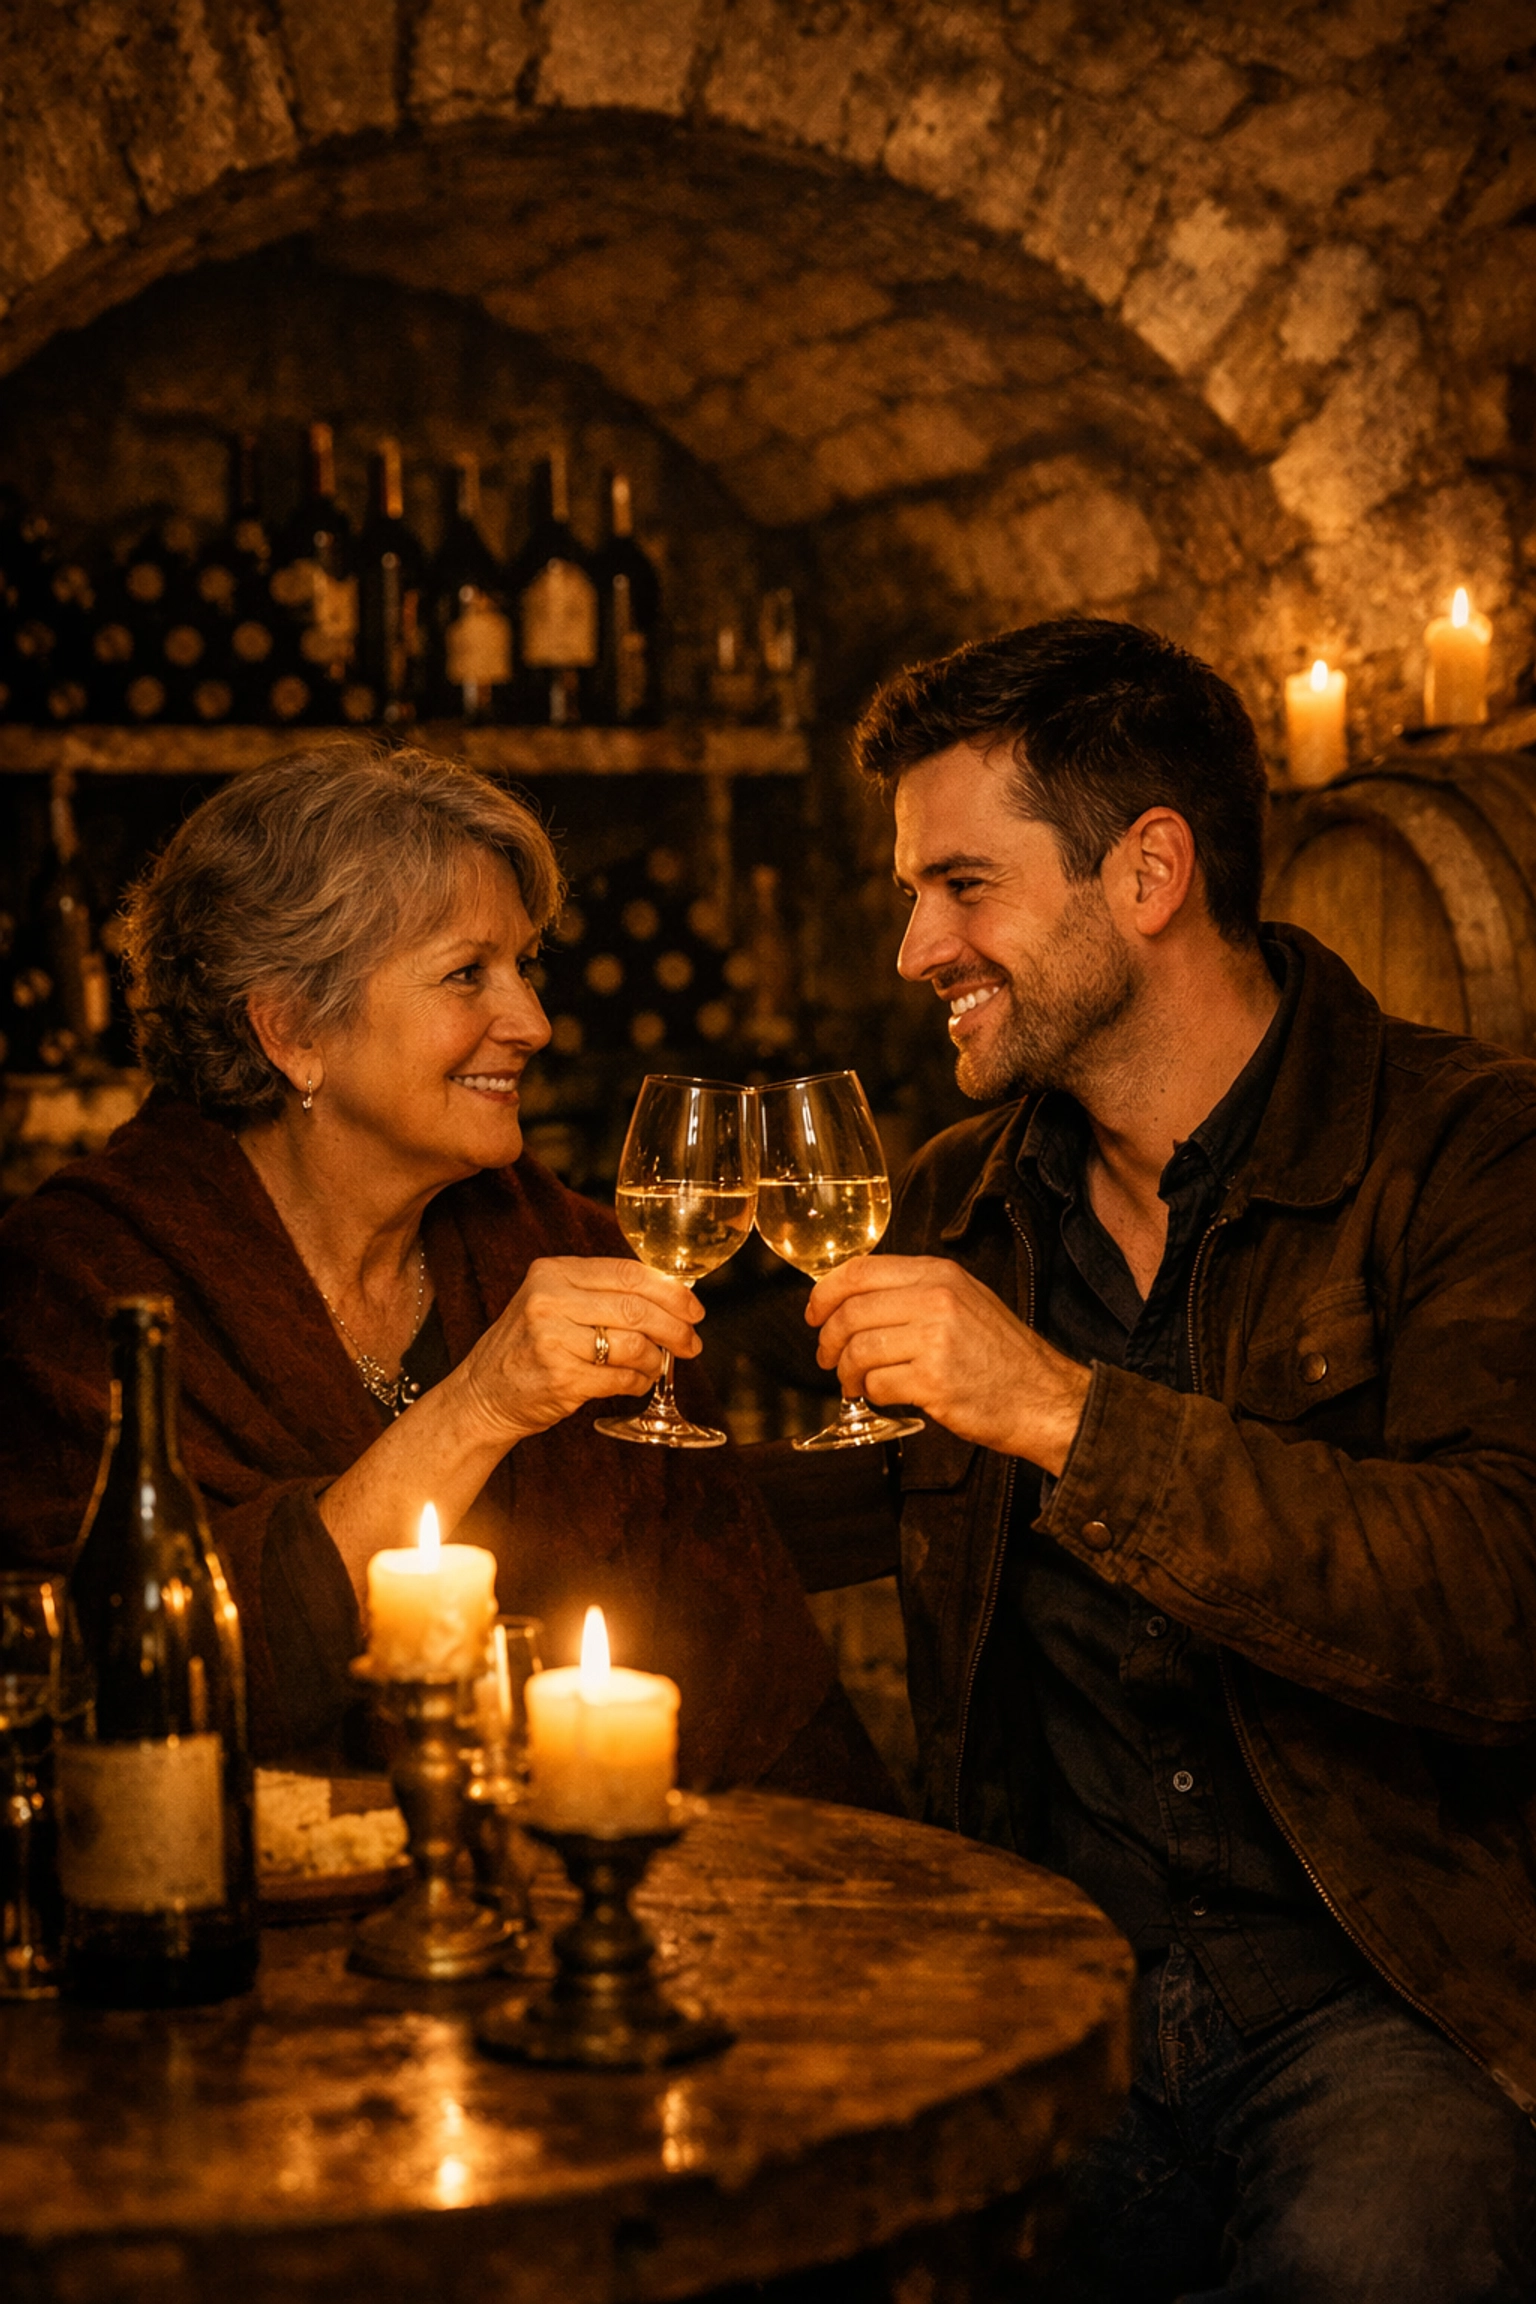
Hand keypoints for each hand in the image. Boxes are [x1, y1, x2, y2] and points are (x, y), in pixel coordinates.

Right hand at [457, 1256, 702, 1445]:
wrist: (482, 1393)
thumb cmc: (528, 1346)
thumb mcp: (553, 1302)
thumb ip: (600, 1293)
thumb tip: (671, 1299)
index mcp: (553, 1273)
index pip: (628, 1273)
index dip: (670, 1291)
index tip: (694, 1309)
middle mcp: (549, 1300)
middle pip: (636, 1309)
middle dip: (675, 1328)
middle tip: (691, 1343)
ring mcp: (552, 1340)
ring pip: (634, 1346)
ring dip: (656, 1360)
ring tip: (656, 1366)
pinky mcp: (560, 1379)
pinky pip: (620, 1378)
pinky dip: (638, 1383)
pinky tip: (637, 1383)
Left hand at [808, 1255, 1091, 1473]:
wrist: (1043, 1396)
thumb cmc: (1001, 1355)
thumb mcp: (964, 1300)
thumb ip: (915, 1292)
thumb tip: (853, 1300)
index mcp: (939, 1274)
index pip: (860, 1271)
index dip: (825, 1293)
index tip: (814, 1314)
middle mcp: (936, 1300)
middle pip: (851, 1312)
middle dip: (828, 1340)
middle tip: (828, 1359)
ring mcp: (935, 1340)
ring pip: (858, 1350)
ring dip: (846, 1373)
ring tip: (854, 1384)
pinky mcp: (934, 1382)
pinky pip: (877, 1384)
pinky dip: (870, 1394)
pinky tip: (879, 1396)